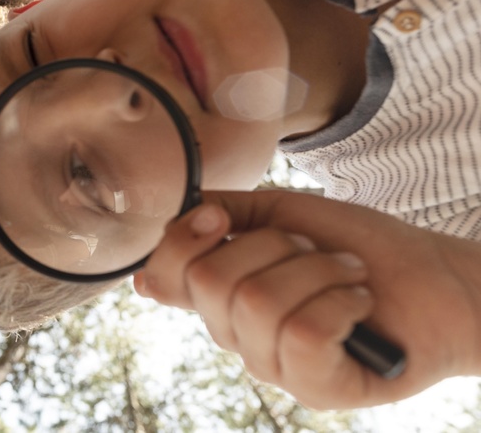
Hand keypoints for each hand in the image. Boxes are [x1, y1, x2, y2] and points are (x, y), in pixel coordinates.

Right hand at [134, 190, 480, 408]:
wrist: (436, 277)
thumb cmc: (361, 247)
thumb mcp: (285, 213)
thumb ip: (229, 210)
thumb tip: (187, 212)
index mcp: (221, 296)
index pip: (162, 277)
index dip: (180, 241)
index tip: (219, 218)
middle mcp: (236, 335)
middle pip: (210, 281)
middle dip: (273, 246)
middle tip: (315, 252)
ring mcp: (273, 366)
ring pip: (260, 302)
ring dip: (318, 271)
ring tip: (348, 277)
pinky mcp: (314, 388)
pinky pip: (303, 332)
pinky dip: (341, 302)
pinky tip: (359, 306)